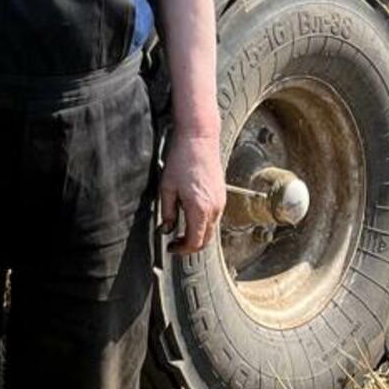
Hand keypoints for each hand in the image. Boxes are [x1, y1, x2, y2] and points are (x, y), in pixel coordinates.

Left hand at [160, 130, 225, 255]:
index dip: (182, 250)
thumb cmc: (181, 160)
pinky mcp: (222, 196)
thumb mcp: (167, 187)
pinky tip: (190, 215)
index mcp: (200, 209)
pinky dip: (203, 223)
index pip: (195, 243)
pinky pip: (214, 218)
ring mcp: (220, 202)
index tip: (171, 247)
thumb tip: (167, 229)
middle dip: (190, 246)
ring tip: (180, 229)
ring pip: (211, 230)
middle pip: (206, 240)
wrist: (199, 139)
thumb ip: (167, 212)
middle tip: (175, 243)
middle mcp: (214, 209)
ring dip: (197, 234)